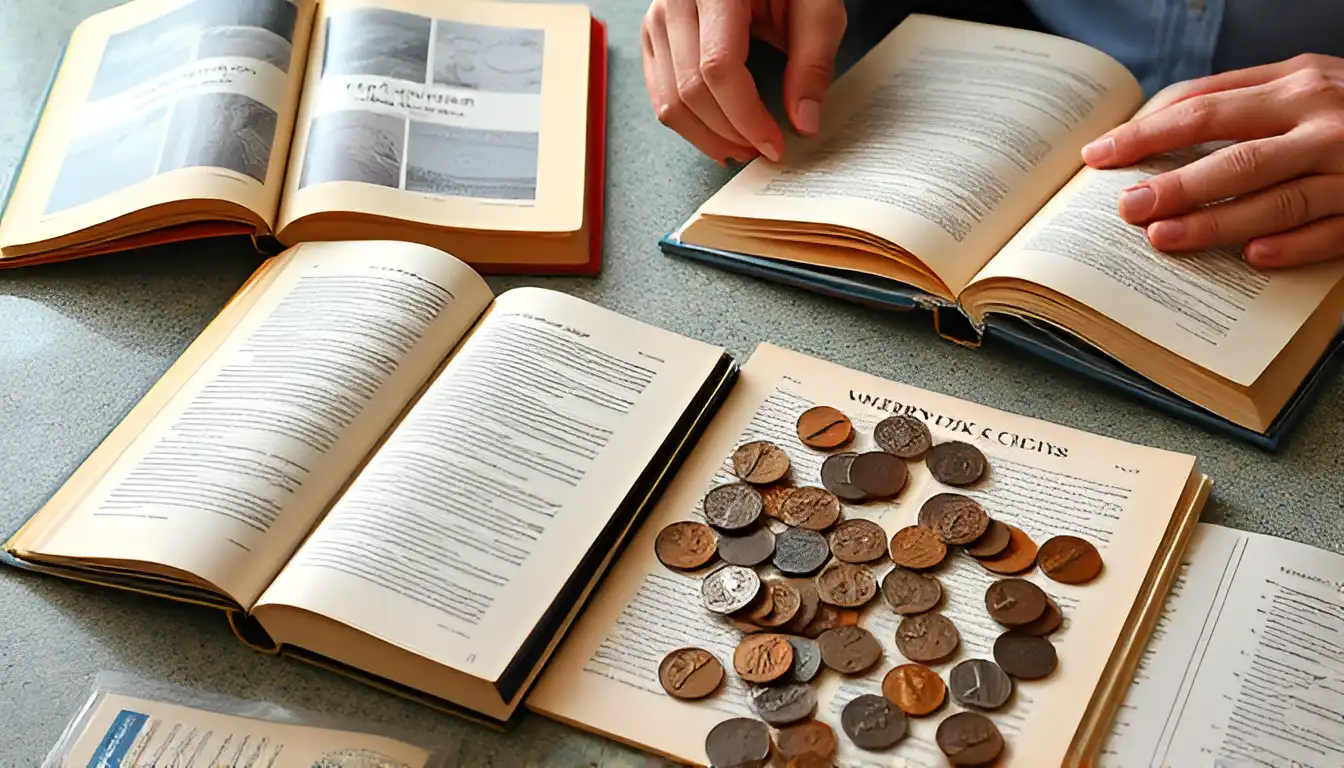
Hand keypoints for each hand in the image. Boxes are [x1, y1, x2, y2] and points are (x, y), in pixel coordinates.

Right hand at [640, 0, 846, 163]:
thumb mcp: (817, 6)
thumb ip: (813, 61)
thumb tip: (804, 122)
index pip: (718, 67)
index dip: (746, 116)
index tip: (773, 144)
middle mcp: (675, 1)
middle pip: (690, 90)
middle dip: (728, 132)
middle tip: (762, 150)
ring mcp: (657, 19)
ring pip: (669, 100)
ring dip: (706, 136)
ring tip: (741, 147)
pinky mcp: (653, 35)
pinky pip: (660, 93)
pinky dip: (688, 122)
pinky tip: (716, 133)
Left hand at [1081, 54, 1343, 267]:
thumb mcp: (1298, 84)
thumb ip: (1235, 98)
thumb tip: (1151, 122)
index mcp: (1294, 86)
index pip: (1204, 108)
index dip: (1147, 133)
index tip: (1098, 155)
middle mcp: (1323, 123)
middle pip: (1236, 156)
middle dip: (1175, 183)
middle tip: (1125, 207)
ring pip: (1278, 199)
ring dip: (1216, 221)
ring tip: (1162, 238)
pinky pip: (1332, 231)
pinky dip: (1292, 245)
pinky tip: (1251, 258)